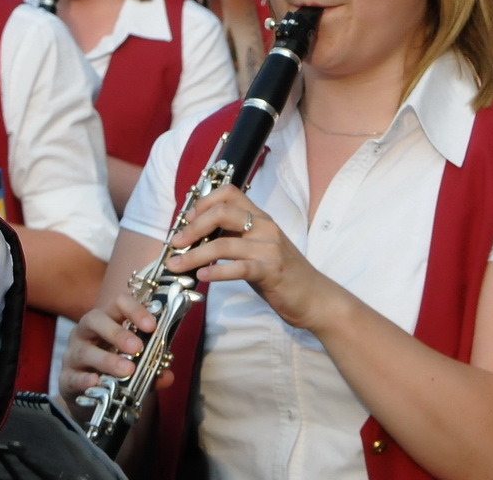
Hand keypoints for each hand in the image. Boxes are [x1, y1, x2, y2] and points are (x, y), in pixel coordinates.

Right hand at [59, 290, 172, 407]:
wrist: (89, 399)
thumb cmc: (114, 371)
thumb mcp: (135, 366)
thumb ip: (151, 369)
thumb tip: (167, 376)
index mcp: (106, 321)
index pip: (118, 303)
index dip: (135, 310)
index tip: (151, 325)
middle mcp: (86, 332)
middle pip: (95, 319)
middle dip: (117, 333)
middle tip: (137, 348)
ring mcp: (73, 354)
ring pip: (85, 351)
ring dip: (107, 360)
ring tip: (127, 370)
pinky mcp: (65, 378)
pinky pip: (72, 376)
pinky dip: (84, 379)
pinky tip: (96, 382)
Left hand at [165, 185, 344, 331]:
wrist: (316, 298)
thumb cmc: (283, 275)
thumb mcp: (258, 250)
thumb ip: (234, 240)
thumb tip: (197, 238)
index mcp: (261, 218)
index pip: (230, 193)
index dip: (204, 201)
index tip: (186, 220)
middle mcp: (266, 227)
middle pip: (222, 213)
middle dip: (192, 227)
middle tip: (176, 243)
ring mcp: (270, 248)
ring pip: (223, 244)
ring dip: (194, 255)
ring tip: (177, 266)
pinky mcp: (271, 271)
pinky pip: (238, 268)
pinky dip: (217, 272)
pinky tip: (202, 277)